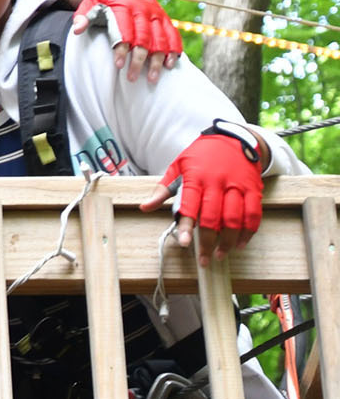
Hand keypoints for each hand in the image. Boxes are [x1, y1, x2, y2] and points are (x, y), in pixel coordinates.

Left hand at [71, 0, 181, 83]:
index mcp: (123, 7)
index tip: (118, 65)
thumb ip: (82, 17)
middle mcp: (142, 10)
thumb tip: (77, 30)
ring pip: (160, 39)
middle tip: (132, 77)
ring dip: (157, 59)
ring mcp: (156, 14)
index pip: (124, 30)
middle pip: (143, 38)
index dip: (121, 49)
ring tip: (152, 78)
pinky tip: (170, 65)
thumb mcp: (88, 5)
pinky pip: (173, 35)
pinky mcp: (164, 18)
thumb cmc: (102, 2)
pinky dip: (174, 50)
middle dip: (139, 59)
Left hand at [140, 133, 264, 266]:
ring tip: (219, 255)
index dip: (186, 226)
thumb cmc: (200, 156)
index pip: (189, 205)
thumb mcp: (177, 167)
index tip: (183, 243)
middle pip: (212, 218)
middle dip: (207, 241)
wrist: (233, 139)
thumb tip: (144, 207)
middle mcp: (217, 183)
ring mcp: (237, 186)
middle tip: (203, 259)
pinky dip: (248, 232)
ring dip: (228, 241)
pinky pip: (254, 215)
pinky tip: (240, 244)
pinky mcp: (253, 189)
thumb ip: (162, 190)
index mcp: (195, 178)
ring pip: (234, 219)